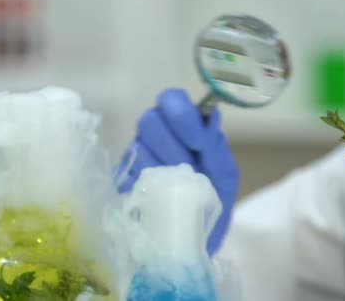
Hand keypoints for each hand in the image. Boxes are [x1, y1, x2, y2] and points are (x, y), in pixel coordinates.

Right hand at [116, 88, 239, 254]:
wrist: (192, 244)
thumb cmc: (210, 206)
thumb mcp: (224, 179)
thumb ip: (217, 149)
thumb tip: (212, 115)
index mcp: (182, 130)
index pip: (171, 100)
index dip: (182, 114)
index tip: (197, 142)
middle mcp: (155, 139)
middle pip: (150, 120)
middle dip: (173, 144)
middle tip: (188, 168)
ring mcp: (135, 160)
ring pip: (137, 146)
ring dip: (161, 167)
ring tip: (177, 190)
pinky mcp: (119, 184)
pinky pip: (124, 174)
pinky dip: (144, 186)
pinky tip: (157, 200)